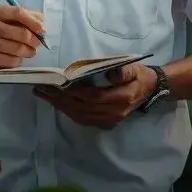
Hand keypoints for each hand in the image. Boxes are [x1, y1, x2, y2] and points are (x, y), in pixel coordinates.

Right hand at [0, 4, 44, 69]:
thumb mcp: (7, 17)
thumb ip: (26, 16)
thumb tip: (42, 21)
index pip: (18, 13)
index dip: (34, 22)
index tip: (43, 30)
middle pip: (21, 33)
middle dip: (34, 40)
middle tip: (38, 43)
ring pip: (18, 49)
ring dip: (29, 51)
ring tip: (30, 50)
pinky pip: (12, 61)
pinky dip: (18, 60)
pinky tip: (16, 57)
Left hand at [33, 63, 157, 129]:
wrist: (150, 90)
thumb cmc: (139, 75)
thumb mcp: (134, 68)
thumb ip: (123, 71)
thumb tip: (110, 74)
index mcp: (121, 98)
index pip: (93, 97)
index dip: (75, 92)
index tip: (58, 84)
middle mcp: (114, 112)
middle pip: (82, 108)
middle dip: (60, 99)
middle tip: (41, 89)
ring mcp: (109, 120)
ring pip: (80, 116)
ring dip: (60, 106)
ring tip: (45, 95)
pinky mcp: (106, 123)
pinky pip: (83, 120)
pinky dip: (68, 112)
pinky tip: (58, 104)